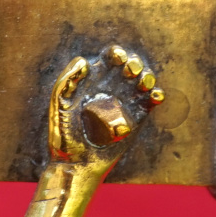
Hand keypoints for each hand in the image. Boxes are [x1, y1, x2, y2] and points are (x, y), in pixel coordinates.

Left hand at [48, 45, 162, 165]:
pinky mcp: (136, 119)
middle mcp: (110, 89)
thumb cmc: (63, 133)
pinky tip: (154, 96)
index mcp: (92, 81)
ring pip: (143, 82)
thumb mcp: (59, 104)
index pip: (108, 59)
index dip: (116, 54)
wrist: (76, 163)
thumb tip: (83, 61)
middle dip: (134, 63)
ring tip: (142, 83)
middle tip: (130, 72)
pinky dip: (156, 96)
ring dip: (147, 77)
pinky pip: (149, 103)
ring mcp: (124, 104)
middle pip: (130, 66)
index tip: (118, 58)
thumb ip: (67, 81)